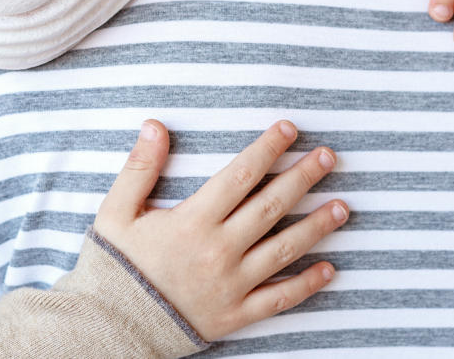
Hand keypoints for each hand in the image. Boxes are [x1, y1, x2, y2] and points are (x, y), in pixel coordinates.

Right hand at [92, 120, 345, 342]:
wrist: (110, 328)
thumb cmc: (114, 267)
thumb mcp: (116, 212)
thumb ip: (139, 168)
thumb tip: (156, 125)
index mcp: (193, 222)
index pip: (240, 176)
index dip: (267, 149)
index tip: (289, 129)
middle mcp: (219, 251)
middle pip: (271, 207)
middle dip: (303, 178)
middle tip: (328, 156)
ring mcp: (231, 285)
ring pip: (284, 250)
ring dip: (317, 227)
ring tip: (343, 206)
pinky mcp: (235, 315)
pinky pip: (279, 300)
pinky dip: (307, 285)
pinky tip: (330, 270)